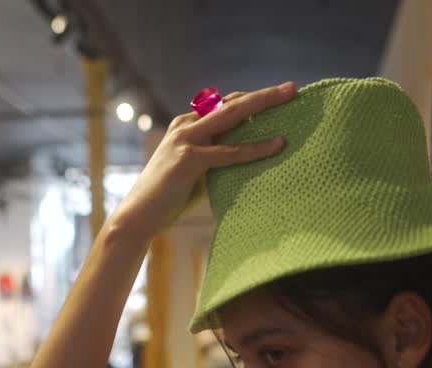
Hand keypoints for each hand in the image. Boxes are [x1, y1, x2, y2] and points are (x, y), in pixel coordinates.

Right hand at [107, 82, 296, 240]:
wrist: (139, 216)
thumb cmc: (170, 197)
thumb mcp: (198, 172)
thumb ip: (218, 159)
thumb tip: (248, 161)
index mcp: (187, 124)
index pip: (225, 105)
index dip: (252, 99)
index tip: (278, 96)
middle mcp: (186, 125)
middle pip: (231, 103)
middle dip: (264, 94)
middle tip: (292, 88)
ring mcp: (186, 139)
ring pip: (232, 115)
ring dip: (263, 104)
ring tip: (290, 98)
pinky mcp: (189, 159)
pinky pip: (230, 152)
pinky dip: (256, 148)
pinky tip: (277, 144)